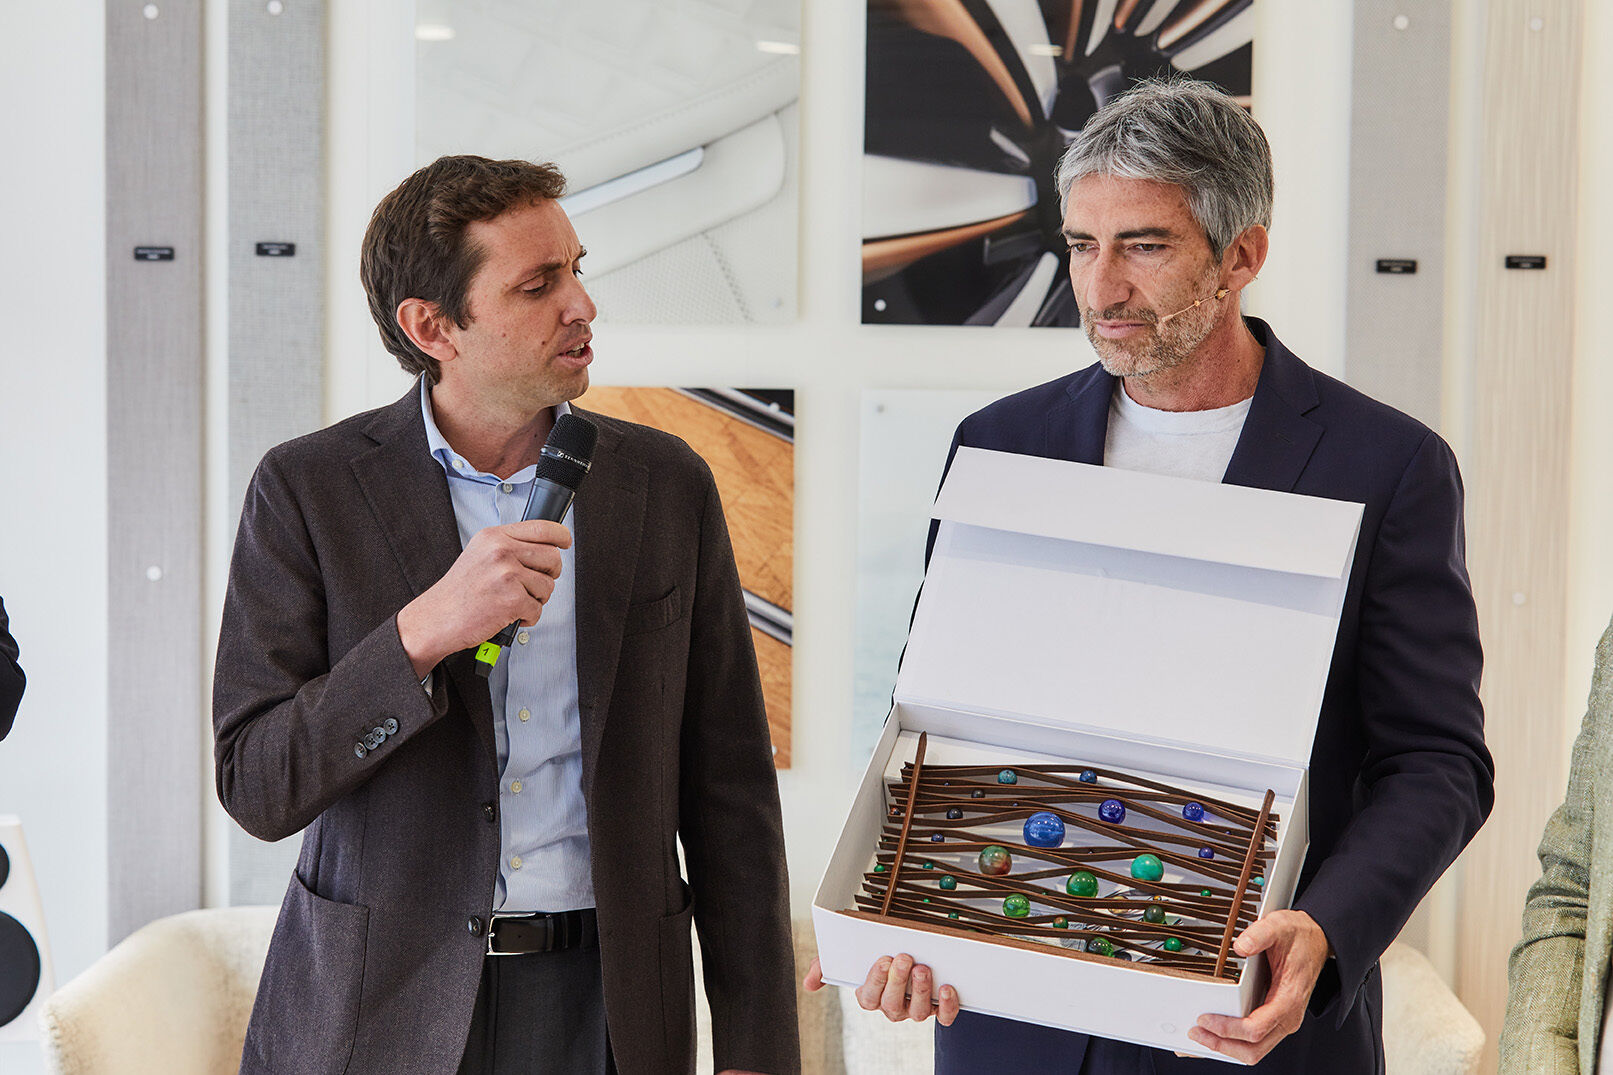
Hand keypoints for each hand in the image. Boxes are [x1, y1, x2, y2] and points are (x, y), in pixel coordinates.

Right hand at [396, 519, 570, 676]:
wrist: (436, 617)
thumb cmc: (459, 591)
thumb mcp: (479, 554)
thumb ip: (509, 546)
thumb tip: (544, 546)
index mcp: (494, 536)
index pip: (542, 527)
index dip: (561, 535)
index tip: (565, 542)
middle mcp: (501, 551)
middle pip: (553, 557)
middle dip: (550, 574)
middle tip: (535, 584)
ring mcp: (507, 574)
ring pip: (548, 586)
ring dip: (537, 599)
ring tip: (514, 602)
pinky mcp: (511, 600)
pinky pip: (538, 609)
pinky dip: (528, 617)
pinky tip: (510, 615)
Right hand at [803, 954, 959, 1024]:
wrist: (908, 955)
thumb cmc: (875, 958)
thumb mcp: (846, 959)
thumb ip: (824, 967)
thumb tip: (809, 983)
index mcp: (871, 996)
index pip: (869, 997)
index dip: (876, 981)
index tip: (882, 959)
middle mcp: (892, 1007)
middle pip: (893, 1004)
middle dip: (898, 981)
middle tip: (903, 957)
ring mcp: (915, 1009)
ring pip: (917, 1012)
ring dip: (921, 990)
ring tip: (923, 968)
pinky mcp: (938, 1009)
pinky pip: (944, 1017)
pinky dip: (947, 1006)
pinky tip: (947, 987)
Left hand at [1188, 909, 1330, 1062]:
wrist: (1316, 940)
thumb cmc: (1300, 938)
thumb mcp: (1279, 927)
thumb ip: (1260, 934)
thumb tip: (1240, 946)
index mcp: (1289, 999)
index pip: (1256, 1028)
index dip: (1228, 1028)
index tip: (1205, 1018)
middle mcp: (1287, 1017)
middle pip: (1254, 1049)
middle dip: (1222, 1045)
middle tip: (1195, 1033)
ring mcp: (1281, 1021)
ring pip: (1254, 1050)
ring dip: (1226, 1048)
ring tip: (1200, 1037)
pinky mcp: (1274, 1019)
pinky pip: (1254, 1040)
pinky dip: (1232, 1042)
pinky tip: (1214, 1035)